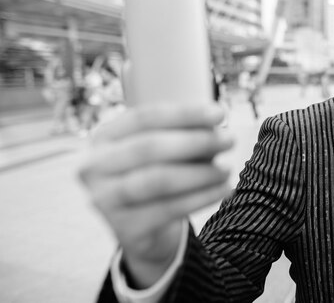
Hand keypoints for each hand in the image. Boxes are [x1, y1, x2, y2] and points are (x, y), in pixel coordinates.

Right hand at [79, 103, 233, 287]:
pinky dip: (202, 197)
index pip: (144, 118)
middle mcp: (94, 166)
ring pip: (157, 180)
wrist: (145, 230)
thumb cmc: (159, 175)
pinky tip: (224, 190)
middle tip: (230, 139)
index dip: (184, 114)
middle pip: (149, 148)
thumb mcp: (169, 152)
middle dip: (195, 141)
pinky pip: (168, 209)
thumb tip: (216, 126)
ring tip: (227, 169)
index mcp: (103, 137)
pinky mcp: (124, 229)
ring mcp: (104, 200)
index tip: (220, 113)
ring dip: (200, 173)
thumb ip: (187, 135)